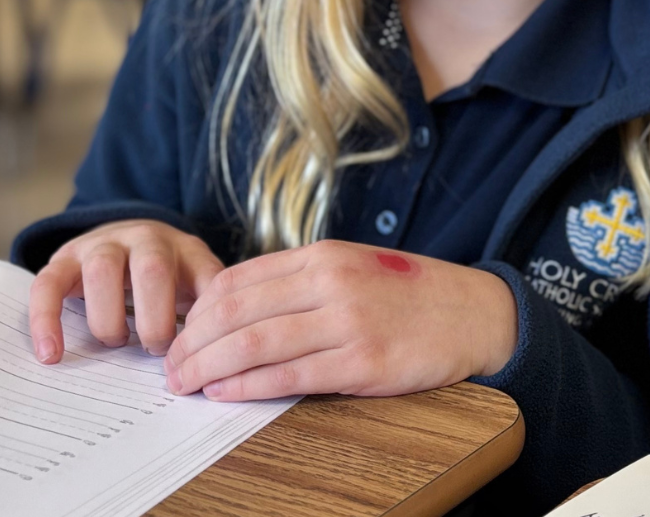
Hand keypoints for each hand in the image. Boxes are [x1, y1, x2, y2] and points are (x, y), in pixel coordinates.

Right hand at [27, 218, 223, 361]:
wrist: (128, 238)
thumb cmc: (169, 274)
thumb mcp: (198, 281)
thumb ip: (210, 306)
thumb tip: (215, 352)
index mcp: (183, 248)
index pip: (205, 274)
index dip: (204, 315)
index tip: (197, 350)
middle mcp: (142, 239)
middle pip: (152, 269)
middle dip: (156, 318)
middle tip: (156, 349)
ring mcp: (100, 246)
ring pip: (101, 272)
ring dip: (109, 318)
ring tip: (115, 343)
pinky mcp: (63, 261)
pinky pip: (47, 286)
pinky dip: (46, 320)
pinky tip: (51, 354)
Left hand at [160, 240, 517, 400]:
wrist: (479, 314)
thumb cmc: (413, 296)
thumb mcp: (355, 268)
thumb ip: (302, 282)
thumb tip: (238, 308)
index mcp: (324, 255)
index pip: (238, 279)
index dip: (198, 309)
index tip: (180, 334)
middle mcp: (331, 282)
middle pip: (236, 311)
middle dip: (192, 343)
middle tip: (170, 368)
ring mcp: (348, 322)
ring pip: (254, 343)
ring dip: (209, 367)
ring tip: (185, 384)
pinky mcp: (364, 362)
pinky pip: (290, 375)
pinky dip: (248, 386)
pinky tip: (225, 393)